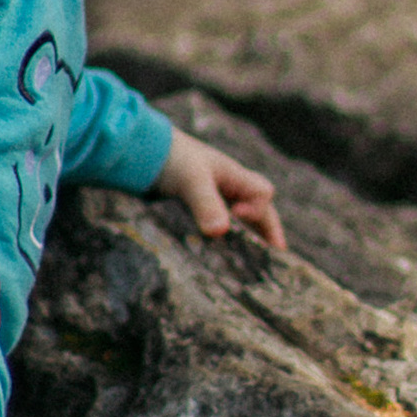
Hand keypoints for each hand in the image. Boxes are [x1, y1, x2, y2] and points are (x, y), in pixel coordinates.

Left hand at [154, 129, 286, 251]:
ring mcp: (215, 196)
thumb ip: (206, 204)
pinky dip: (226, 238)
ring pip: (242, 218)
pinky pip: (222, 223)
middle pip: (259, 208)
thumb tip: (220, 232)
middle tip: (274, 258)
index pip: (262, 195)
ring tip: (250, 265)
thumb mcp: (192, 181)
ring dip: (247, 236)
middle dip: (267, 231)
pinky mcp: (199, 207)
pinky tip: (218, 257)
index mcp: (234, 176)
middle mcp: (230, 186)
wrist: (142, 151)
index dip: (257, 210)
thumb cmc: (172, 159)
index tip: (236, 216)